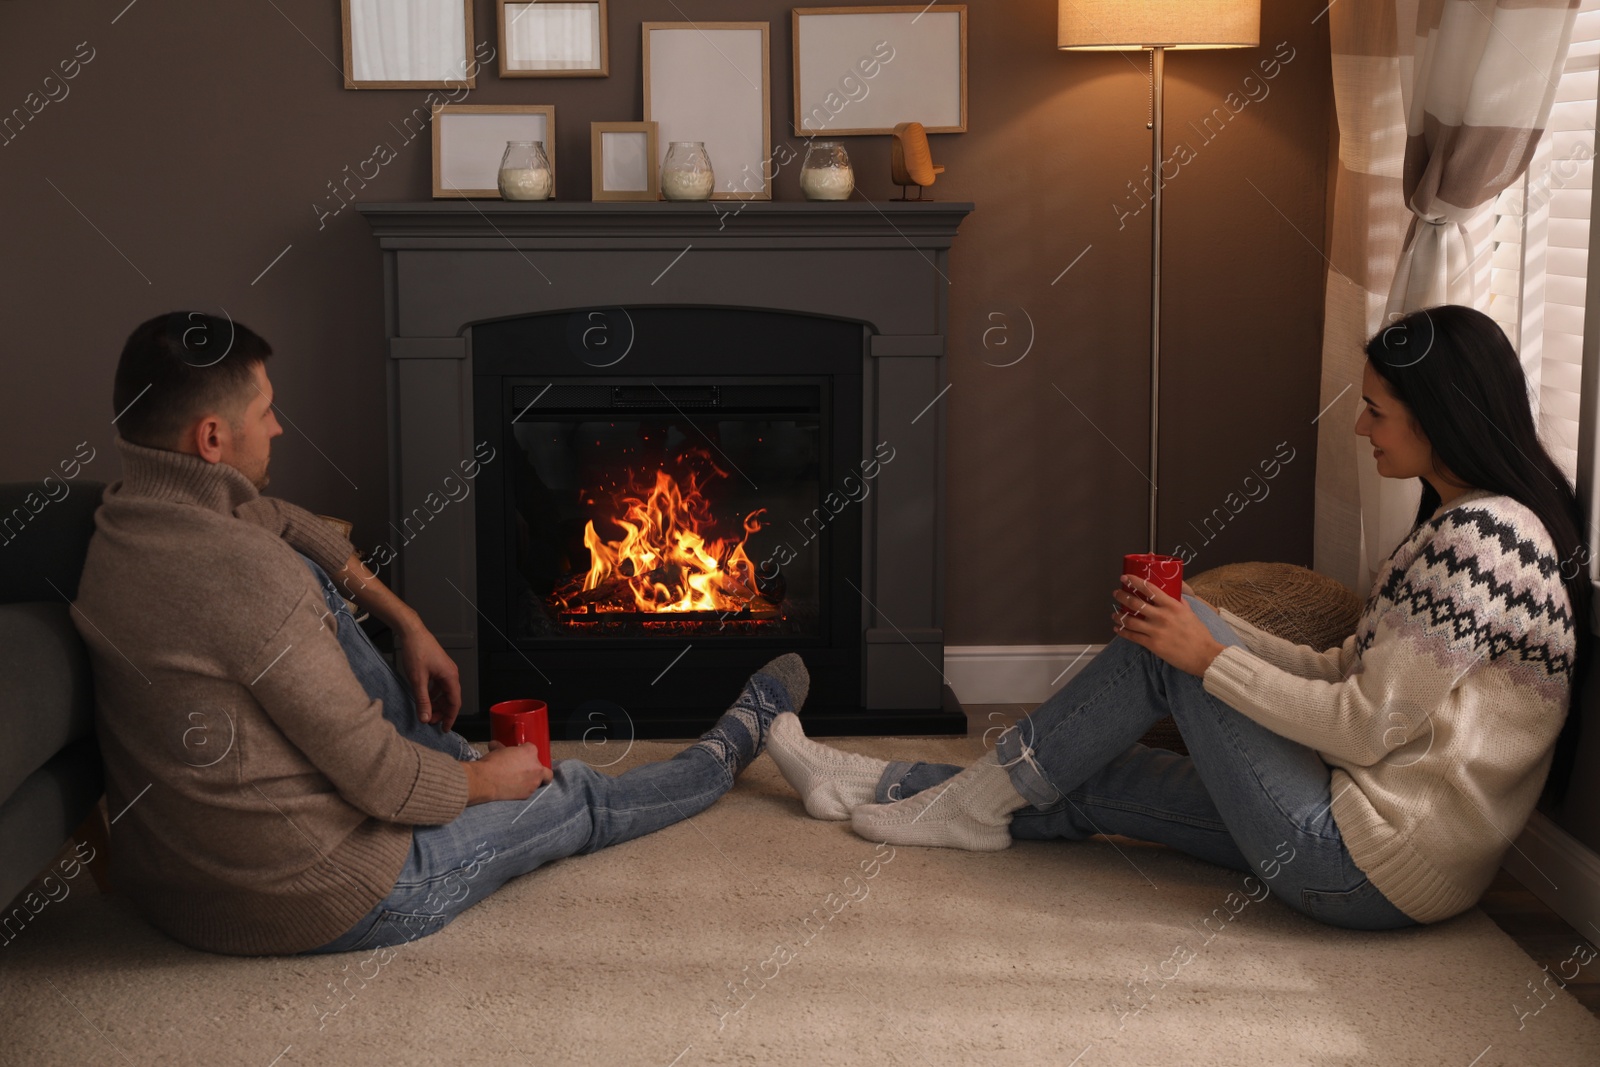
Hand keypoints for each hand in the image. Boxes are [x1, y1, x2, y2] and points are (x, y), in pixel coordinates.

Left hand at [394, 622, 461, 729]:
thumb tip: (425, 717)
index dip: (450, 717)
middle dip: (442, 711)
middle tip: (430, 721)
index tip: (445, 729)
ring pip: (444, 692)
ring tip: (426, 711)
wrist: (412, 632)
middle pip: (451, 698)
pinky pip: (439, 685)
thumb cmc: (417, 651)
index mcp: (450, 677)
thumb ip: (422, 700)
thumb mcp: (417, 680)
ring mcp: (445, 669)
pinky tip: (424, 697)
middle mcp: (451, 673)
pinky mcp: (438, 667)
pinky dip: (433, 694)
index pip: (455, 703)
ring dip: (437, 703)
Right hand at [466, 744, 552, 803]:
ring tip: (519, 781)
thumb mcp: (497, 751)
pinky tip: (515, 789)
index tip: (520, 755)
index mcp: (530, 752)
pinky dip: (524, 790)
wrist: (486, 781)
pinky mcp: (528, 794)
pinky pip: (529, 791)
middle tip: (529, 771)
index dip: (525, 752)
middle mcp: (536, 767)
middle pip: (545, 769)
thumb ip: (501, 748)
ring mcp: (534, 782)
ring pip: (539, 782)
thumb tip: (494, 745)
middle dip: (539, 771)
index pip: (532, 749)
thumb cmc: (492, 764)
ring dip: (531, 781)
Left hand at [1112, 576, 1226, 676]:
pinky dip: (1122, 631)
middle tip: (1116, 593)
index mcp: (1172, 606)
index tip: (1125, 577)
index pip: (1150, 589)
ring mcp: (1155, 631)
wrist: (1204, 656)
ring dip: (1118, 615)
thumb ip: (1179, 602)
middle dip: (1122, 596)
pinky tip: (1117, 628)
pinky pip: (1132, 636)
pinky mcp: (1152, 644)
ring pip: (1130, 620)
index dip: (1134, 581)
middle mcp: (1162, 616)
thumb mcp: (1190, 613)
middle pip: (1135, 602)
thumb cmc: (1199, 635)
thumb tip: (1173, 593)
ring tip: (1114, 613)